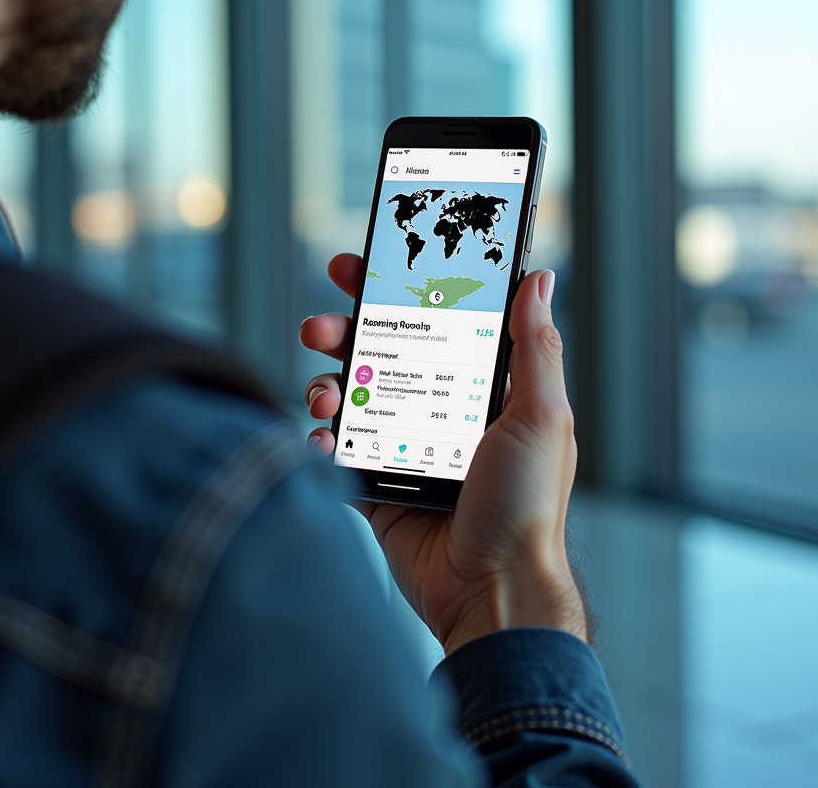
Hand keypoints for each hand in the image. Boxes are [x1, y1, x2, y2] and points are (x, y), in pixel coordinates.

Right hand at [300, 254, 586, 652]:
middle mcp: (438, 410)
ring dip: (327, 385)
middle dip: (344, 333)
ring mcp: (403, 446)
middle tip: (320, 327)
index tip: (361, 269)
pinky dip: (323, 441)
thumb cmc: (527, 508)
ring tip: (324, 395)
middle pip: (380, 353)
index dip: (396, 293)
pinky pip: (338, 451)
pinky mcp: (376, 485)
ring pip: (352, 397)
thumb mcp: (541, 418)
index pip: (433, 323)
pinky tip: (325, 441)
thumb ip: (536, 348)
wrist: (490, 593)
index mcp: (479, 389)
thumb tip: (536, 281)